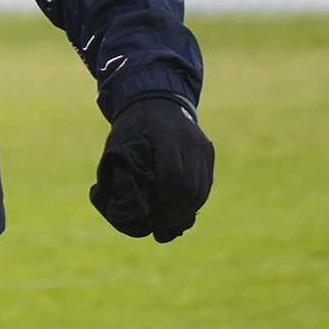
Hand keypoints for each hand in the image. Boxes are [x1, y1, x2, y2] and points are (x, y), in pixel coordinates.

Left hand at [89, 94, 214, 242]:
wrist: (158, 100)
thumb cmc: (133, 123)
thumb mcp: (120, 139)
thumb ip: (121, 168)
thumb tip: (125, 206)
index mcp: (168, 133)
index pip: (171, 173)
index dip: (158, 197)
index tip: (143, 211)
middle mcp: (192, 141)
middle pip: (190, 187)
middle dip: (170, 213)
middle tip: (152, 226)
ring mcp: (204, 150)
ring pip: (201, 193)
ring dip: (181, 215)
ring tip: (161, 228)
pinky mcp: (208, 158)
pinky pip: (204, 189)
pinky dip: (189, 207)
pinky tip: (173, 218)